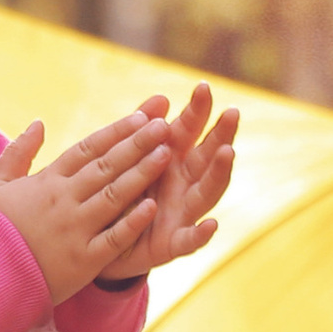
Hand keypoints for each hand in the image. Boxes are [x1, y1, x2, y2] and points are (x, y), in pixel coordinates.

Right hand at [0, 104, 175, 306]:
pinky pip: (114, 238)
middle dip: (137, 144)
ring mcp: (76, 229)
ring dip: (142, 173)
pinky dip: (133, 222)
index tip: (140, 116)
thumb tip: (38, 123)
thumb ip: (18, 152)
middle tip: (164, 126)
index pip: (87, 149)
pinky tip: (154, 206)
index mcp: (47, 181)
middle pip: (107, 166)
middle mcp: (64, 200)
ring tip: (167, 154)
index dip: (115, 131)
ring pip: (115, 195)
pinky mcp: (84, 259)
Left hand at [93, 83, 237, 283]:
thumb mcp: (129, 161)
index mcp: (169, 162)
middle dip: (220, 134)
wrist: (100, 244)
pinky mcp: (171, 245)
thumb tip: (161, 97)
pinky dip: (201, 234)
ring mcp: (180, 215)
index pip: (187, 132)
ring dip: (218, 173)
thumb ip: (144, 132)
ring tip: (227, 152)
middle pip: (206, 157)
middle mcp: (181, 186)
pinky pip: (189, 241)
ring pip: (205, 193)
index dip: (196, 111)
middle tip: (231, 112)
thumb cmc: (121, 196)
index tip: (202, 86)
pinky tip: (212, 224)